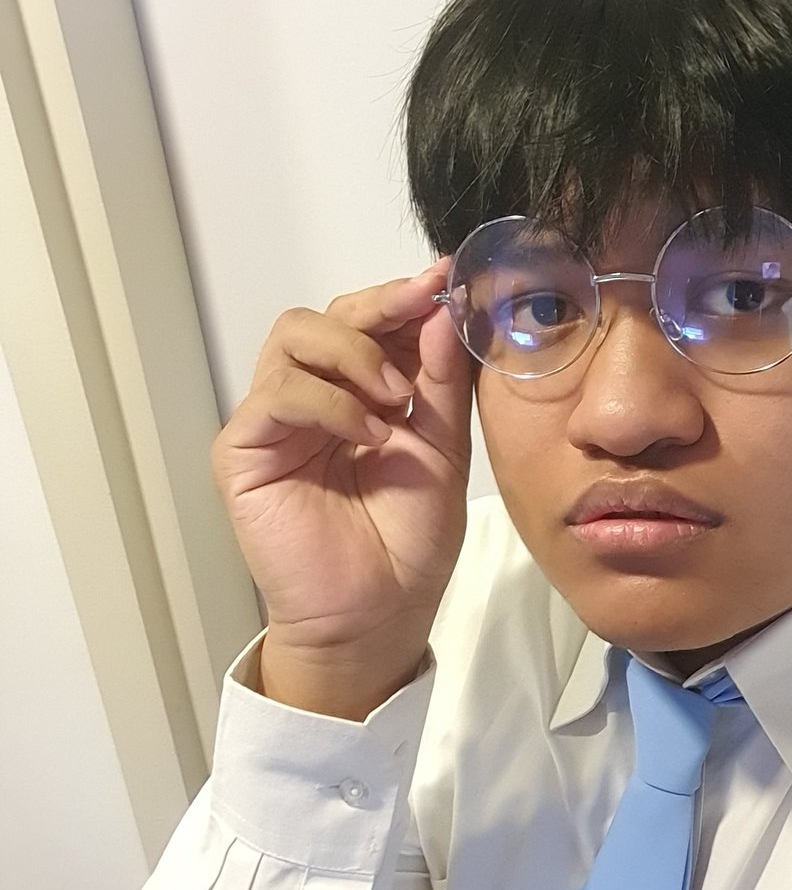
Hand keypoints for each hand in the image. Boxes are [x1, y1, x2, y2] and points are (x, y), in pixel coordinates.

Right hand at [211, 259, 472, 714]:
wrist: (379, 613)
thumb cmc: (409, 541)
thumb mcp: (441, 450)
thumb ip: (440, 382)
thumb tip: (442, 310)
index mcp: (362, 393)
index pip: (372, 323)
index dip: (406, 296)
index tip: (447, 276)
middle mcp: (315, 397)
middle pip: (327, 315)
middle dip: (380, 305)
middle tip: (422, 307)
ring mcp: (277, 420)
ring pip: (293, 336)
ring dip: (353, 352)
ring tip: (395, 397)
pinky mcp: (246, 450)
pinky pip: (278, 393)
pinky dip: (328, 401)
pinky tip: (368, 432)